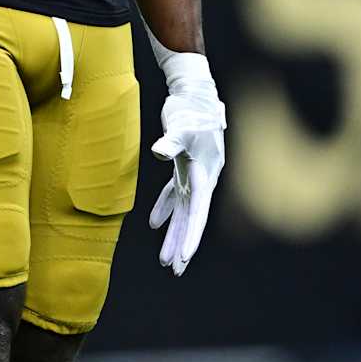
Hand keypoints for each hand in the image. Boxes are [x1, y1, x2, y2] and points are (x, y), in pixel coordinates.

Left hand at [147, 52, 225, 275]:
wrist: (194, 91)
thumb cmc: (190, 109)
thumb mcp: (181, 126)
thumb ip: (171, 141)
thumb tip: (160, 151)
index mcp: (206, 174)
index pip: (198, 212)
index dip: (191, 236)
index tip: (183, 258)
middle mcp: (204, 178)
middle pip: (194, 218)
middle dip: (184, 244)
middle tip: (175, 270)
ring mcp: (195, 173)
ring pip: (185, 210)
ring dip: (175, 233)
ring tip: (165, 260)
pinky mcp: (185, 166)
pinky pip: (176, 194)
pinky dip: (166, 207)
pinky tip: (154, 223)